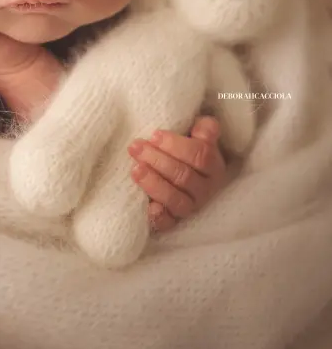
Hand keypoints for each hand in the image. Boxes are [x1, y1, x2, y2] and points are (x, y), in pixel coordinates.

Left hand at [127, 116, 227, 232]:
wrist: (184, 173)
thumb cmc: (186, 149)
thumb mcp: (198, 136)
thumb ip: (204, 129)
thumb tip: (204, 125)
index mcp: (213, 166)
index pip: (200, 155)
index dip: (176, 145)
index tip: (154, 135)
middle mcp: (205, 189)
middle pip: (184, 176)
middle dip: (157, 160)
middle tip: (136, 147)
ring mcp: (191, 207)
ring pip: (176, 199)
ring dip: (154, 183)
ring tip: (135, 169)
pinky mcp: (175, 222)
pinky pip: (168, 223)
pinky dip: (159, 217)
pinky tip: (148, 207)